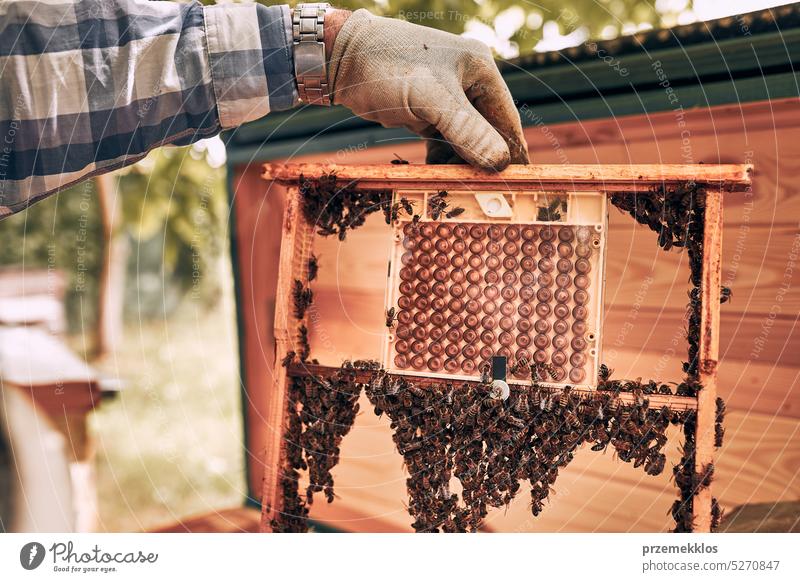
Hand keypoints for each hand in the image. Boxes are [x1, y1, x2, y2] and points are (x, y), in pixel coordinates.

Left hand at [327, 9, 528, 170]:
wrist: (341, 60)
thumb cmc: (386, 68)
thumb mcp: (429, 100)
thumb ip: (466, 131)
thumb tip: (500, 162)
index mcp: (480, 69)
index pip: (506, 118)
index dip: (513, 152)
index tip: (520, 183)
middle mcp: (469, 81)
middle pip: (487, 131)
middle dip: (484, 161)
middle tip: (485, 193)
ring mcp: (448, 96)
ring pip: (465, 139)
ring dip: (461, 163)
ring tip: (456, 186)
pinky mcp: (428, 110)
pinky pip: (445, 140)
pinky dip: (442, 158)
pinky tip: (438, 175)